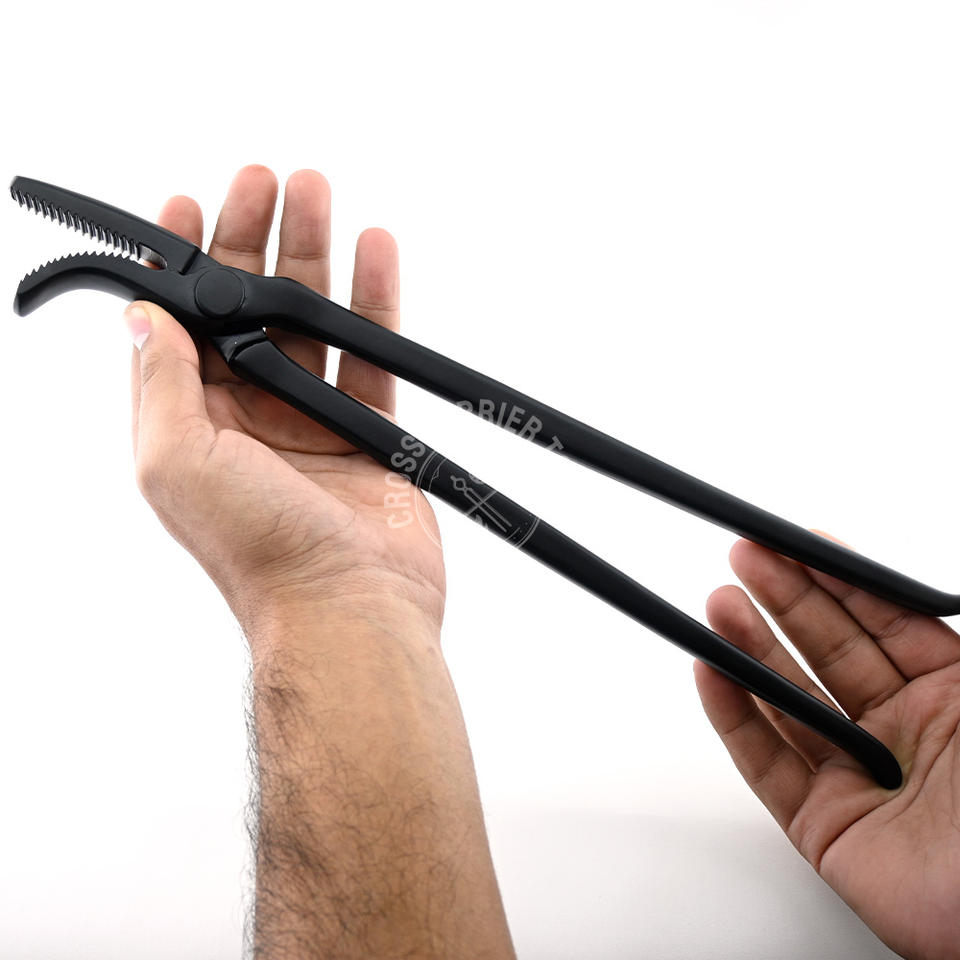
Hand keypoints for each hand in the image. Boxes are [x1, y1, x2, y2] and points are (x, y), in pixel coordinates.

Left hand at [127, 165, 443, 632]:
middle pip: (249, 307)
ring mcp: (311, 420)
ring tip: (319, 193)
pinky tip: (376, 251)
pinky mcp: (367, 428)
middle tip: (264, 180)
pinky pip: (371, 351)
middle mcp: (249, 416)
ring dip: (314, 254)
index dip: (183, 263)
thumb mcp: (177, 461)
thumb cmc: (259, 551)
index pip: (183, 324)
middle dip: (252, 239)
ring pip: (311, 318)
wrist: (349, 606)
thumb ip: (161, 382)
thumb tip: (142, 314)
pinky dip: (375, 299)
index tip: (189, 206)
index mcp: (193, 423)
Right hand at [696, 535, 959, 959]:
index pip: (883, 623)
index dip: (838, 579)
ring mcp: (860, 779)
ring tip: (719, 606)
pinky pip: (766, 765)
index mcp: (953, 700)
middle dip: (784, 599)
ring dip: (748, 649)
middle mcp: (903, 735)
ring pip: (790, 701)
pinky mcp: (824, 827)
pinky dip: (734, 717)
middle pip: (827, 651)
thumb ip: (946, 636)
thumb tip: (929, 588)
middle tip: (747, 559)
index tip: (798, 541)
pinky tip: (713, 673)